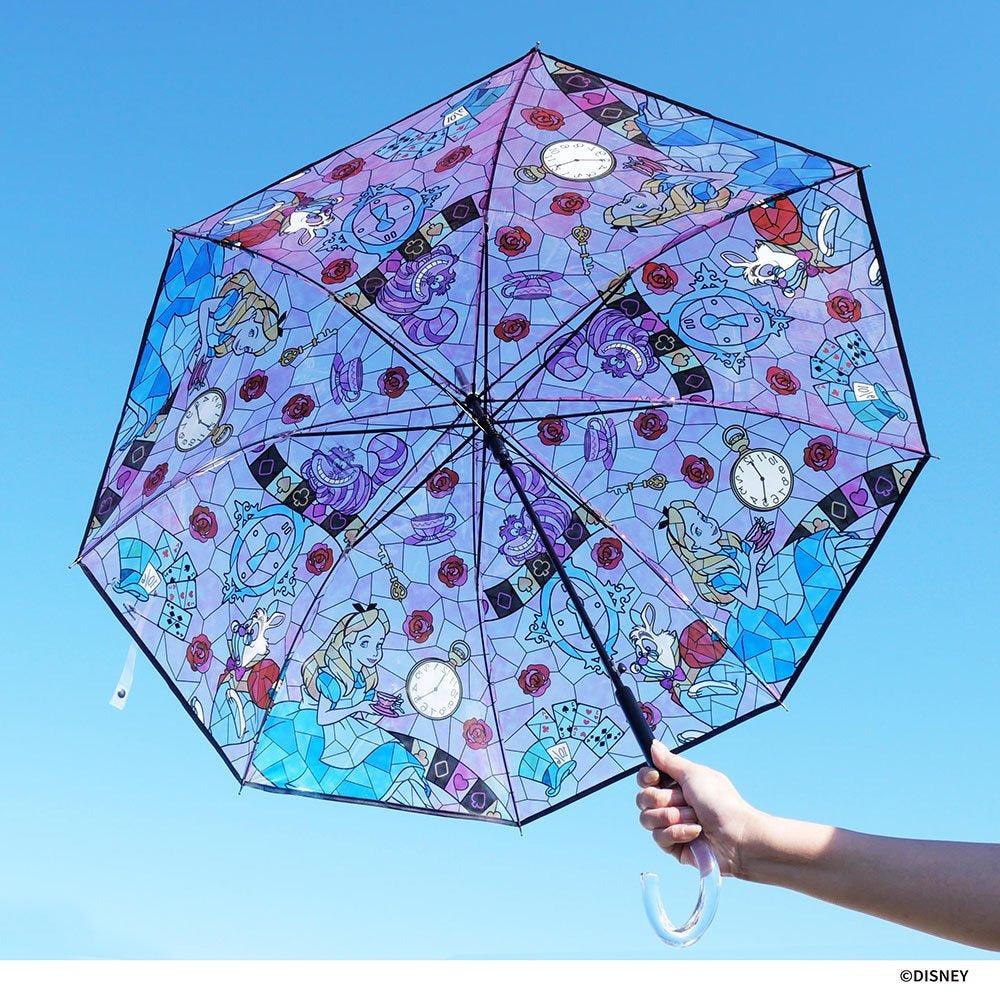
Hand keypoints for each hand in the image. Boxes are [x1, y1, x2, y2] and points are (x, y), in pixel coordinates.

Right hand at [636, 740, 766, 877]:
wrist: (737, 835)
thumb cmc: (721, 802)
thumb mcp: (694, 774)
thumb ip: (669, 761)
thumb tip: (653, 745)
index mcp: (676, 784)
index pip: (645, 779)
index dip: (646, 778)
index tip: (656, 777)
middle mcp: (671, 803)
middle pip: (643, 799)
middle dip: (664, 799)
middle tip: (684, 800)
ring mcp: (672, 825)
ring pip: (647, 819)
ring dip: (673, 817)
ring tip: (694, 818)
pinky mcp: (674, 846)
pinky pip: (659, 837)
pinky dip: (678, 832)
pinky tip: (696, 832)